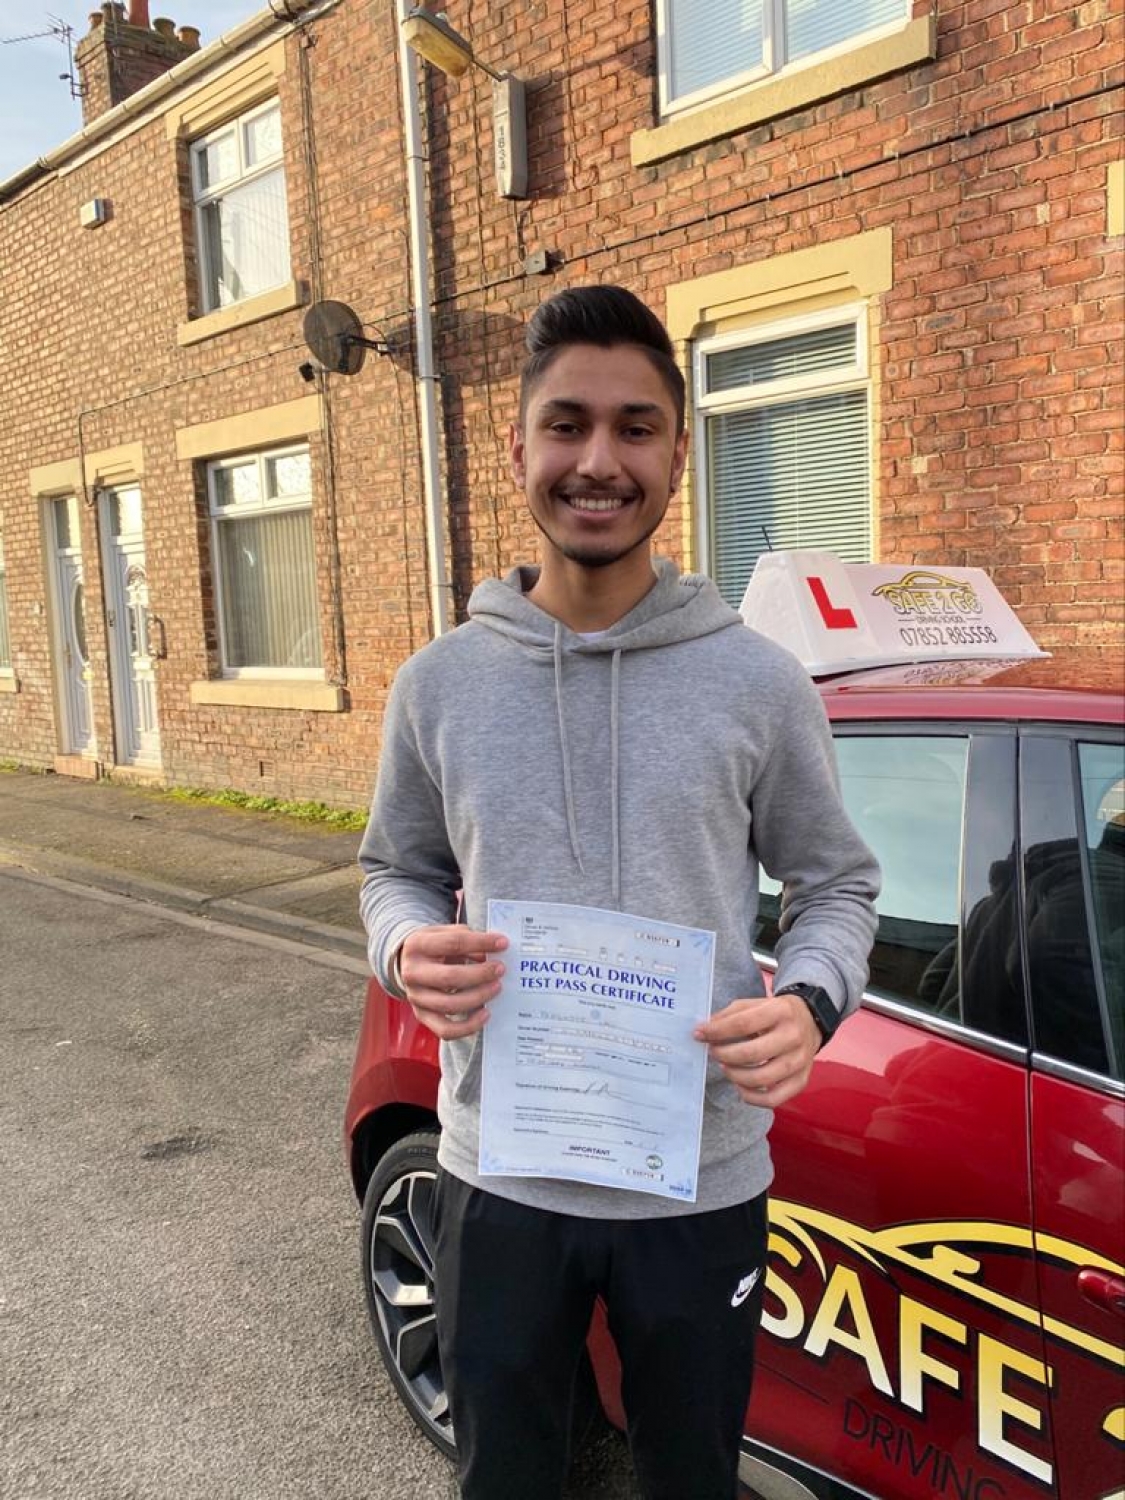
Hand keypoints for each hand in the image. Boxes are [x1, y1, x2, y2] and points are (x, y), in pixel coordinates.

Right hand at [397, 925, 507, 1040]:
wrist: (407, 963)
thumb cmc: (434, 946)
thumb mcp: (446, 933)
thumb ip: (466, 938)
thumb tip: (490, 951)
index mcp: (417, 945)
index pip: (453, 943)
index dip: (481, 943)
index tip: (503, 943)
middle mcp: (412, 972)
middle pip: (450, 977)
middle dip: (480, 974)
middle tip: (500, 969)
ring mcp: (416, 997)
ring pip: (449, 1005)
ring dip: (479, 997)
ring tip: (496, 987)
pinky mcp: (422, 1015)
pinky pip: (446, 1029)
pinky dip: (468, 1026)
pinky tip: (485, 1014)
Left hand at [694, 993, 821, 1108]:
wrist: (811, 1020)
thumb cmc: (775, 1013)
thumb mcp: (755, 1004)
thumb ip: (729, 1015)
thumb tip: (704, 1030)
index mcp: (780, 1011)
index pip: (743, 1024)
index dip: (717, 1031)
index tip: (699, 1034)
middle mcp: (793, 1036)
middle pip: (751, 1053)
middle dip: (724, 1055)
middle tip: (713, 1052)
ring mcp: (800, 1061)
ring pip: (761, 1078)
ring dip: (735, 1075)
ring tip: (725, 1067)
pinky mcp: (801, 1080)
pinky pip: (773, 1099)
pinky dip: (752, 1097)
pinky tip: (740, 1086)